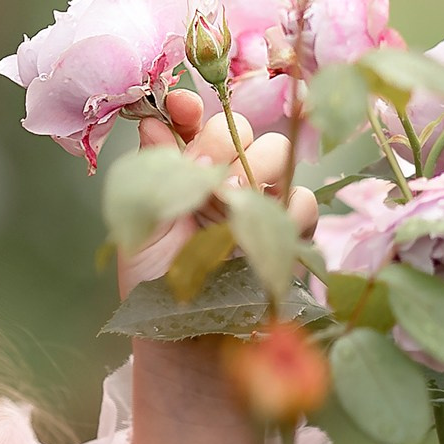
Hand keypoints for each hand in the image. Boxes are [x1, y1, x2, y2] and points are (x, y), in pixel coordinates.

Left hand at [116, 90, 320, 302]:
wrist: (186, 336)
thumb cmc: (154, 281)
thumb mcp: (141, 222)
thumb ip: (152, 170)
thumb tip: (148, 119)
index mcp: (183, 168)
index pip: (191, 120)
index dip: (187, 107)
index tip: (180, 109)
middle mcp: (223, 176)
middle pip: (239, 128)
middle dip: (222, 139)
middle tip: (206, 172)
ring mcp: (259, 200)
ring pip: (276, 152)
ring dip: (256, 168)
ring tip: (231, 202)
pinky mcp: (289, 230)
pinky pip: (302, 199)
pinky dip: (287, 207)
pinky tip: (262, 227)